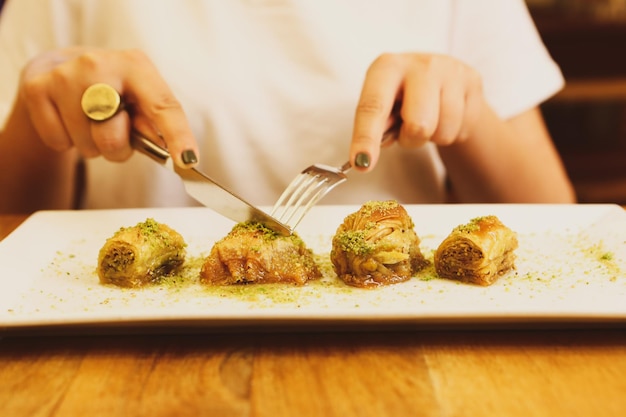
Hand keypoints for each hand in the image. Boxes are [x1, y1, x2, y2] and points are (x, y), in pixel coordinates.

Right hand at [19, 47, 197, 166]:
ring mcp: (65, 76)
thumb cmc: (113, 92)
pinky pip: (59, 143)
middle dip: (118, 147)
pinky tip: (69, 119)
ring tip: (91, 121)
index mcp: (136, 66)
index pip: (163, 106)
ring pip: (87, 144)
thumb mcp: (140, 99)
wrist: (62, 68)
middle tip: (114, 131)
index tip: (187, 160)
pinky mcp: (37, 88)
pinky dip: (67, 142)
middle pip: (114, 135)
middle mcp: (99, 64)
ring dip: (92, 145)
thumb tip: (175, 150)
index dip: (177, 135)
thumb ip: (156, 123)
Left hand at [350, 53, 484, 170]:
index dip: (366, 138)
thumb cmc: (402, 97)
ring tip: (429, 120)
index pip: (373, 107)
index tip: (361, 163)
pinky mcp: (473, 80)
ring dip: (433, 137)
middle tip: (408, 131)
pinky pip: (463, 128)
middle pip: (418, 124)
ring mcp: (450, 70)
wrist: (440, 76)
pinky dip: (452, 132)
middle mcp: (419, 64)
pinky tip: (447, 116)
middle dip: (412, 139)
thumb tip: (366, 156)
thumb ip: (375, 128)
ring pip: (444, 131)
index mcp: (386, 67)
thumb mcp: (383, 106)